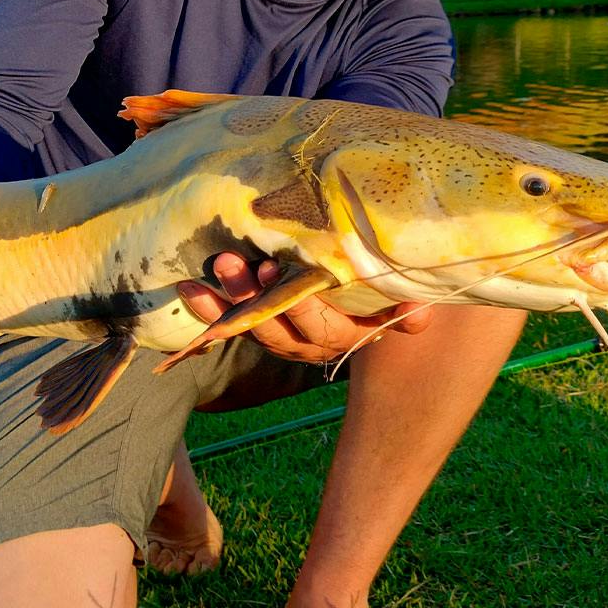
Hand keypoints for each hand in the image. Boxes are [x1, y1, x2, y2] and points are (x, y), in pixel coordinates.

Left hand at [177, 252, 429, 365]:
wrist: (365, 303)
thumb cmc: (381, 291)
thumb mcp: (397, 301)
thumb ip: (404, 311)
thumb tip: (420, 316)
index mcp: (343, 336)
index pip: (321, 326)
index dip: (301, 306)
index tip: (282, 275)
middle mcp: (306, 343)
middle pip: (275, 328)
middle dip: (252, 298)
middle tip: (234, 263)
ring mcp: (278, 336)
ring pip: (248, 326)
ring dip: (223, 303)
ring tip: (206, 274)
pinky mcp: (256, 325)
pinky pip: (229, 322)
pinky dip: (208, 307)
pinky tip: (187, 288)